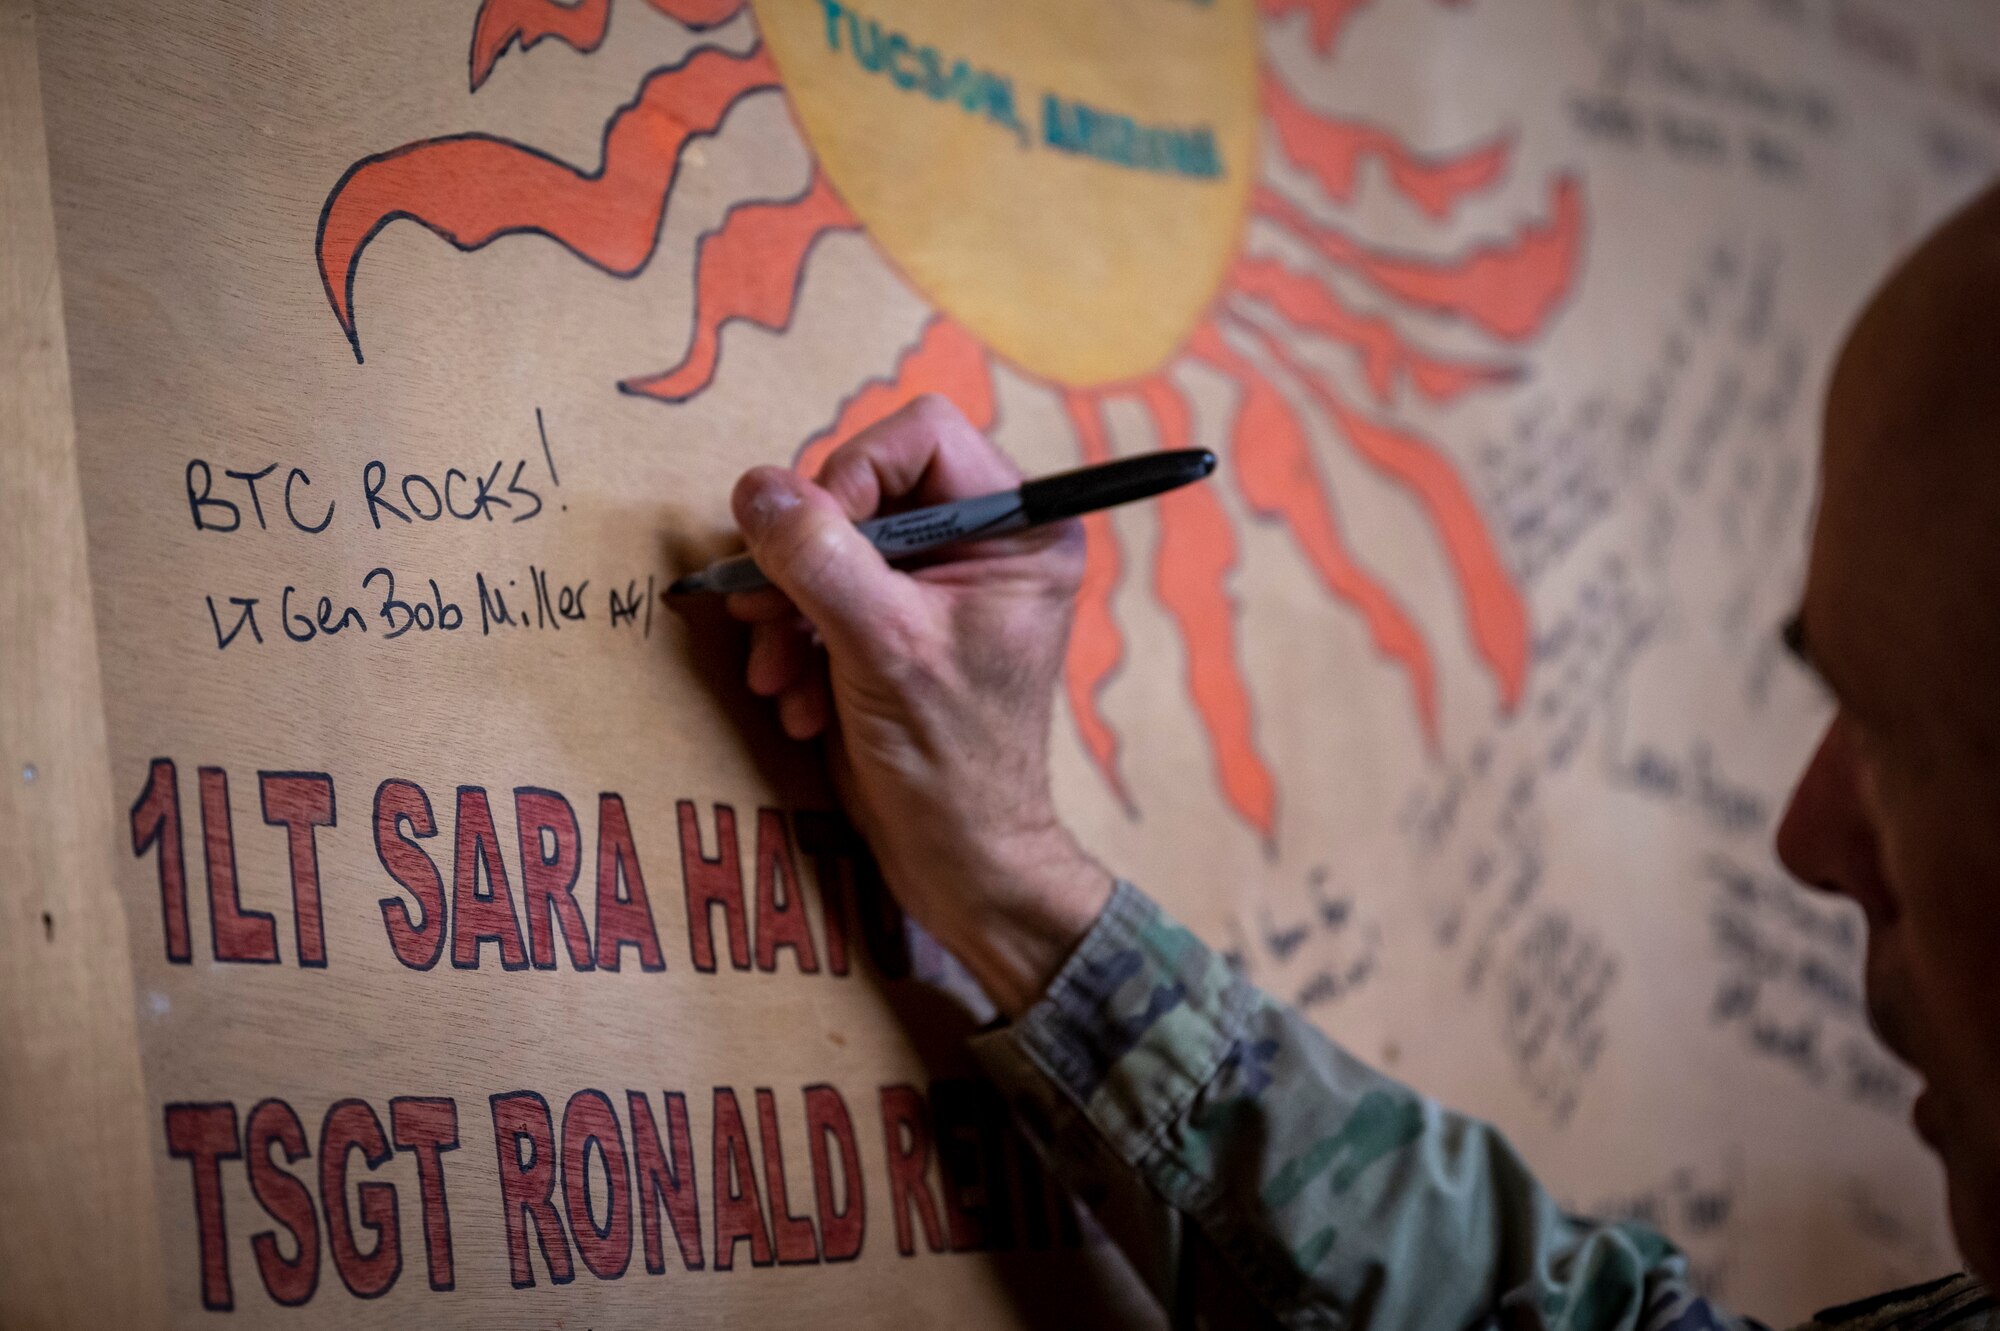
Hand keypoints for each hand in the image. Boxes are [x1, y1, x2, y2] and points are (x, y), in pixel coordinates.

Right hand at [724, 395, 1111, 1015]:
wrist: (960, 861)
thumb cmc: (951, 762)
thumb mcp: (882, 648)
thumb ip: (820, 559)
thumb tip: (758, 487)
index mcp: (1020, 531)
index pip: (920, 435)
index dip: (852, 474)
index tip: (812, 542)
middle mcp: (986, 544)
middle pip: (865, 486)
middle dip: (806, 558)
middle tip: (766, 615)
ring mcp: (938, 584)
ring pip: (832, 543)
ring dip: (788, 610)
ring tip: (778, 675)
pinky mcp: (896, 623)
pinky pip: (823, 593)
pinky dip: (796, 644)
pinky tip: (798, 701)